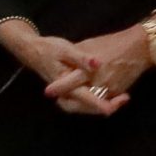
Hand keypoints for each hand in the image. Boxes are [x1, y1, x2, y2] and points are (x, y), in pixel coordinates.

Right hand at [0, 24, 125, 117]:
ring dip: (102, 104)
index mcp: (64, 83)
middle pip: (85, 107)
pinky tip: (110, 92)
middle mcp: (65, 92)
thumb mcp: (65, 49)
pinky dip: (97, 99)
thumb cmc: (48, 48)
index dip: (100, 104)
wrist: (32, 51)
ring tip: (121, 98)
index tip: (114, 107)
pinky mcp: (70, 90)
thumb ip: (81, 58)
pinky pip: (84, 100)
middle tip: (123, 100)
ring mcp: (67, 92)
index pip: (84, 97)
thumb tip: (96, 64)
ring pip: (84, 106)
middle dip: (104, 107)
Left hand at [57, 25, 152, 104]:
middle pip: (78, 101)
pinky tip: (85, 93)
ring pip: (90, 105)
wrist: (139, 48)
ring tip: (66, 97)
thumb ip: (75, 58)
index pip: (68, 83)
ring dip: (79, 103)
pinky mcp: (117, 92)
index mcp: (88, 70)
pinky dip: (92, 100)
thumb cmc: (111, 44)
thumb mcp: (88, 45)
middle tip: (58, 98)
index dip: (57, 88)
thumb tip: (62, 63)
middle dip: (66, 102)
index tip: (48, 92)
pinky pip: (102, 100)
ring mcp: (109, 90)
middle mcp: (99, 83)